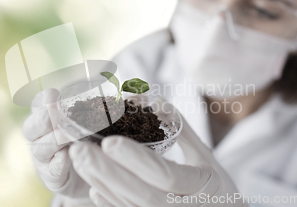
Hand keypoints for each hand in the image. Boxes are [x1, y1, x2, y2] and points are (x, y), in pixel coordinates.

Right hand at [23, 89, 90, 200]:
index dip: (44, 99)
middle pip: (32, 126)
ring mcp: (44, 158)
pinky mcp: (52, 176)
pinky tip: (68, 156)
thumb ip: (99, 107)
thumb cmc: (90, 140)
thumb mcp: (93, 121)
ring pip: (39, 147)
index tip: (54, 95)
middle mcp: (41, 136)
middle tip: (57, 114)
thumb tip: (126, 93)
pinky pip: (52, 169)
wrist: (89, 175)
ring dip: (54, 139)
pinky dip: (60, 162)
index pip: (38, 103)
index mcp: (48, 117)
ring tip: (67, 136)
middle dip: (44, 119)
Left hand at [68, 97, 247, 206]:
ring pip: (128, 204)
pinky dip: (109, 201)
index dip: (136, 159)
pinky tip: (93, 186)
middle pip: (139, 193)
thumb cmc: (217, 187)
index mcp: (199, 187)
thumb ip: (182, 130)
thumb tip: (155, 101)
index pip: (164, 174)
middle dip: (107, 171)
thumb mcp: (207, 158)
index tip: (109, 142)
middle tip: (79, 150)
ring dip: (101, 182)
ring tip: (79, 161)